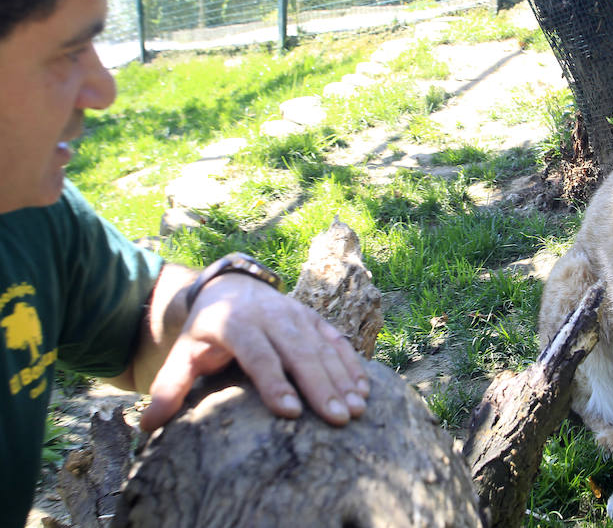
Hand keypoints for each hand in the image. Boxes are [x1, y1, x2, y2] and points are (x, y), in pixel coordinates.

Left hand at [139, 273, 368, 430]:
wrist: (232, 288)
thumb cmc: (207, 330)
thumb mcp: (184, 353)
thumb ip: (170, 387)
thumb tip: (146, 426)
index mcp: (237, 323)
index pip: (258, 354)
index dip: (275, 382)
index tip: (291, 411)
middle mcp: (271, 315)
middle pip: (298, 351)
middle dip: (320, 385)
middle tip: (338, 418)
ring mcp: (297, 315)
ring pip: (322, 346)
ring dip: (342, 378)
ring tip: (356, 409)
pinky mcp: (314, 319)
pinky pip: (336, 340)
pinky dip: (351, 364)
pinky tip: (364, 389)